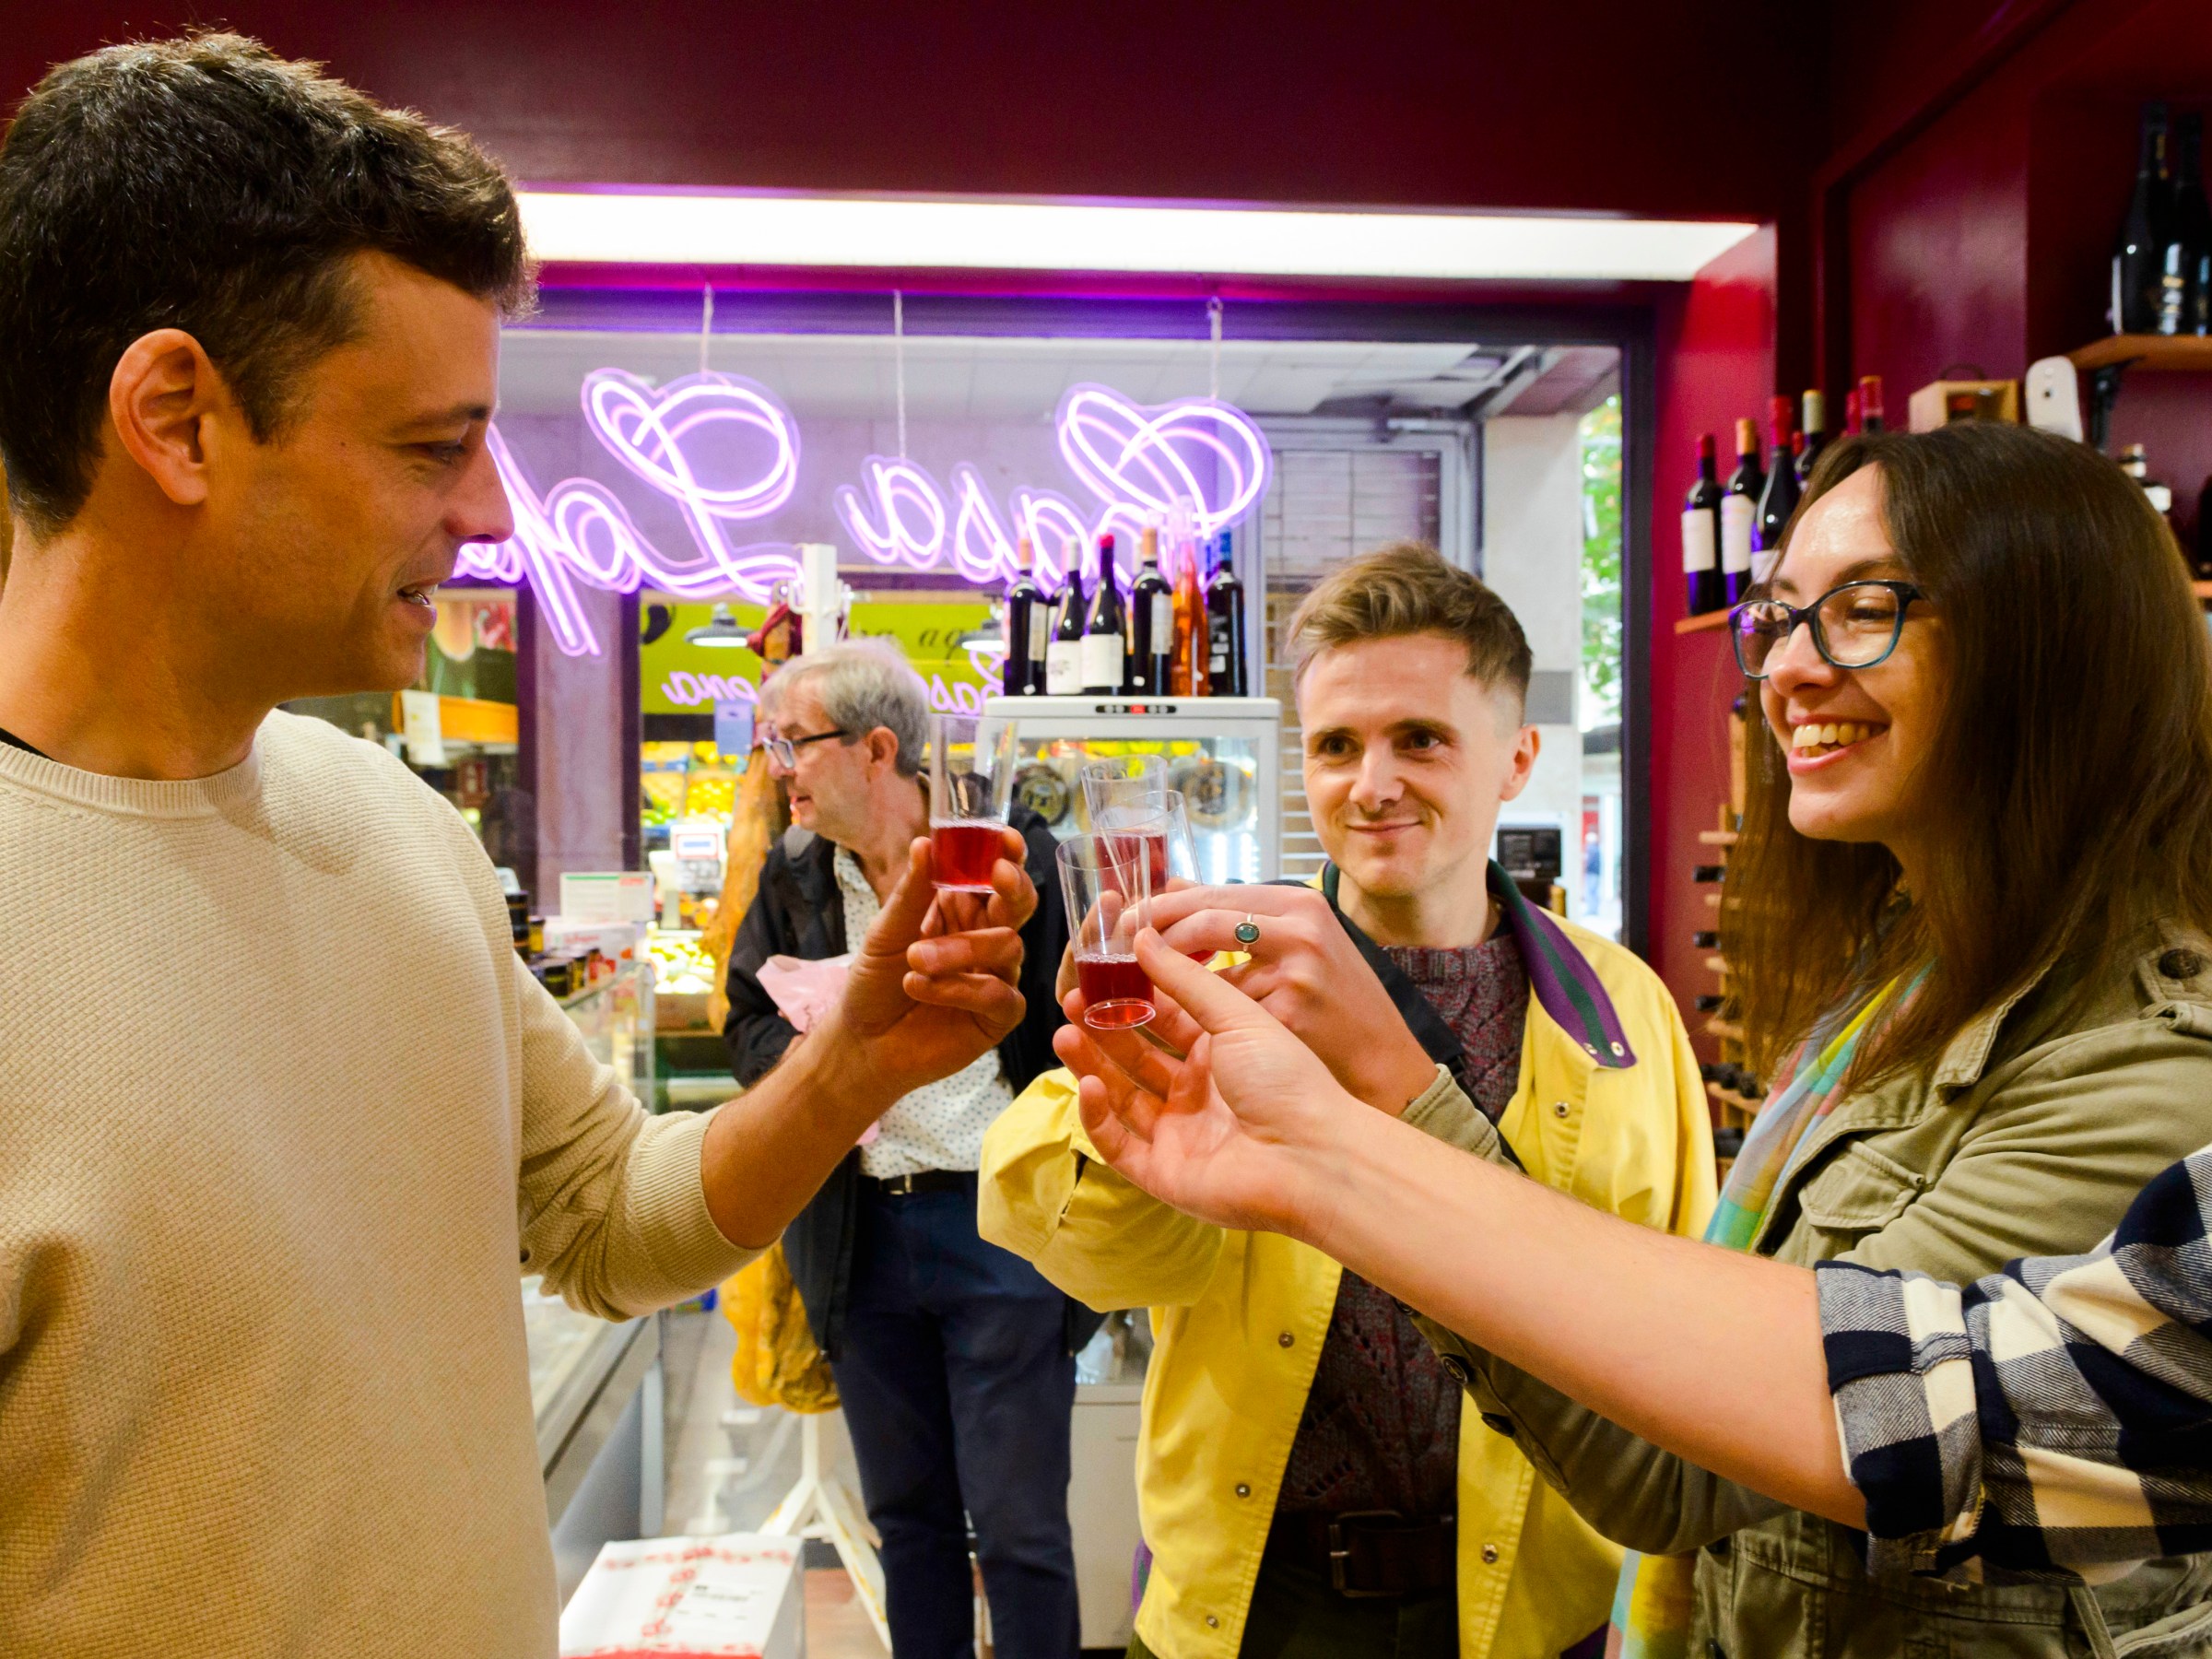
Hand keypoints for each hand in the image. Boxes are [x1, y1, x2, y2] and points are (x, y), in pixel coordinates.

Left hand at [829, 832, 1032, 1097]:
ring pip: (1008, 946)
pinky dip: (959, 988)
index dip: (1007, 855)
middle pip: (1020, 905)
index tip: (1006, 839)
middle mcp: (986, 938)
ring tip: (915, 961)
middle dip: (1014, 887)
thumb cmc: (874, 982)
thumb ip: (911, 892)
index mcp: (962, 909)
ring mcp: (997, 977)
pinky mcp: (998, 1016)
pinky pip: (1000, 994)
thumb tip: (925, 843)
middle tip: (999, 875)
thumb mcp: (885, 931)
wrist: (862, 1042)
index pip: (994, 875)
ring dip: (961, 949)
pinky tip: (920, 988)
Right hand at [1055, 929, 1371, 1239]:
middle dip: (1101, 1029)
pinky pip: (1119, 1145)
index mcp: (1220, 1055)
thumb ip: (1185, 979)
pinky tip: (1087, 1084)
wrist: (1315, 1156)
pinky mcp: (1164, 1174)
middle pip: (1135, 1058)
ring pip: (1119, 1097)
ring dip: (1091, 1066)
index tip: (1098, 973)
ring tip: (1063, 1033)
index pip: (1163, 1022)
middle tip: (1070, 1000)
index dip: (1130, 999)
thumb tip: (1144, 936)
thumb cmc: (1288, 1081)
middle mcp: (1197, 1094)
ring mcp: (1179, 1135)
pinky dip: (1098, 1117)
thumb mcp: (1236, 1017)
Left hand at [1145, 885, 1436, 1113]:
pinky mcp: (1288, 1016)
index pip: (1210, 893)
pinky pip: (1223, 1016)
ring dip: (1173, 984)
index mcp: (1298, 905)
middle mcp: (1298, 931)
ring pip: (1205, 971)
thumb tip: (1174, 888)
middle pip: (1202, 920)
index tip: (1130, 921)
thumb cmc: (1339, 1000)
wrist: (1385, 1058)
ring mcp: (1294, 974)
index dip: (1162, 907)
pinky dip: (1202, 1023)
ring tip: (1148, 993)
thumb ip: (1239, 915)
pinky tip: (1191, 1030)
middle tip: (1122, 953)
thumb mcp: (1300, 941)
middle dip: (1155, 936)